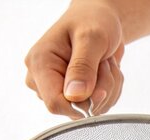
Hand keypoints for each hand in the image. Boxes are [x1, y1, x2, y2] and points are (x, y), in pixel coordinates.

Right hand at [25, 1, 124, 118]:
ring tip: (105, 63)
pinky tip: (105, 70)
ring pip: (89, 110)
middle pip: (75, 108)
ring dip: (108, 89)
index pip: (55, 104)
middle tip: (104, 64)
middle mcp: (43, 81)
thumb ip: (83, 67)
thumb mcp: (92, 38)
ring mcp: (58, 89)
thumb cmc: (93, 20)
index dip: (82, 104)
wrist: (100, 19)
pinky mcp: (72, 95)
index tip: (101, 89)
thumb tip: (75, 96)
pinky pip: (97, 107)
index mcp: (40, 64)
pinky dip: (110, 91)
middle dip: (100, 90)